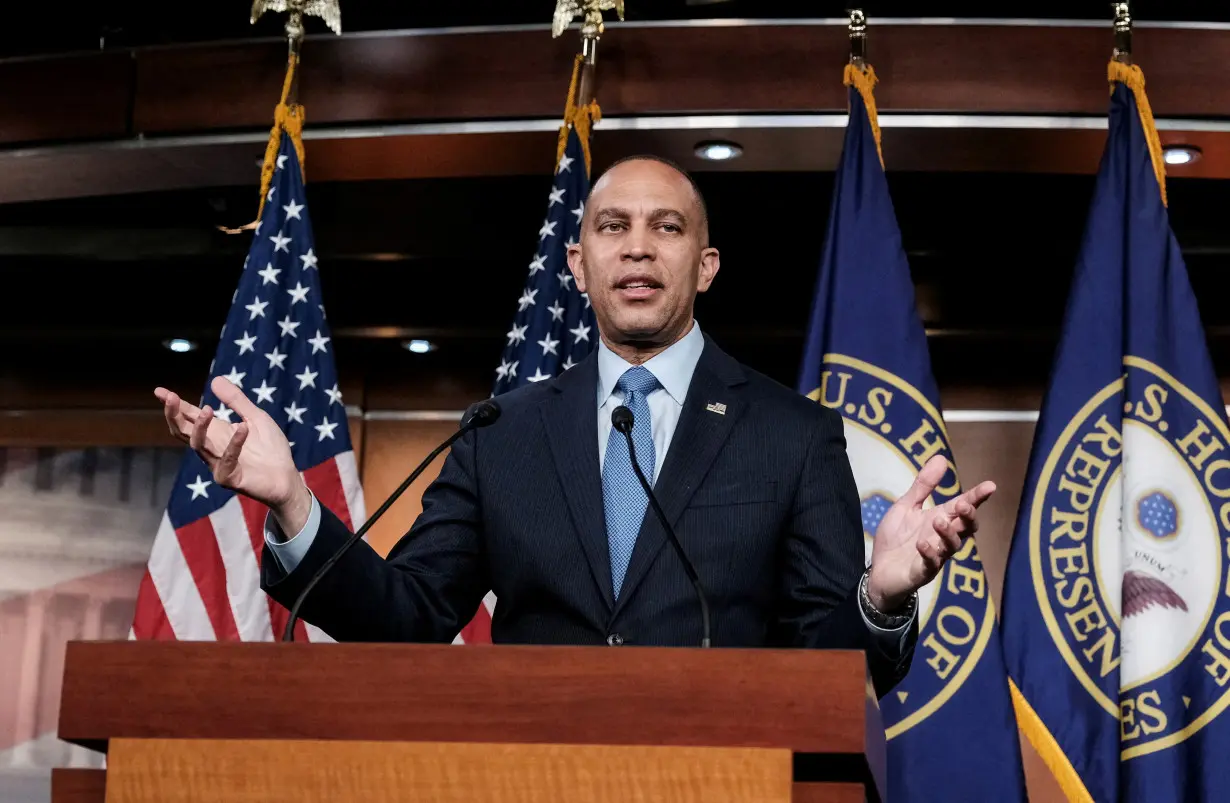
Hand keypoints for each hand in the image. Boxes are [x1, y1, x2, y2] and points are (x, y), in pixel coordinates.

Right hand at [156, 376, 310, 530]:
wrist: (287, 478)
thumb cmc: (271, 449)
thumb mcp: (256, 418)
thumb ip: (236, 401)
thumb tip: (215, 380)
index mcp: (216, 433)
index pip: (189, 418)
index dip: (175, 405)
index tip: (159, 391)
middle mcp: (212, 448)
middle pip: (183, 432)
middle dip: (174, 415)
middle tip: (171, 397)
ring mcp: (218, 464)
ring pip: (198, 445)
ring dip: (200, 427)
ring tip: (207, 409)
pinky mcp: (229, 478)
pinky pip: (227, 460)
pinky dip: (235, 443)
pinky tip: (243, 428)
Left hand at [866, 454, 994, 610]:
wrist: (879, 571)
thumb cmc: (896, 539)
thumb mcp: (906, 507)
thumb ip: (923, 486)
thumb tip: (941, 458)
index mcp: (940, 519)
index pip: (963, 507)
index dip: (977, 497)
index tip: (990, 486)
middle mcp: (942, 537)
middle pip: (966, 528)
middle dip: (968, 516)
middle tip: (962, 504)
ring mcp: (935, 556)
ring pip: (952, 546)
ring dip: (948, 533)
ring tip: (939, 521)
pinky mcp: (923, 572)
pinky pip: (931, 564)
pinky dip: (929, 553)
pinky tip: (922, 543)